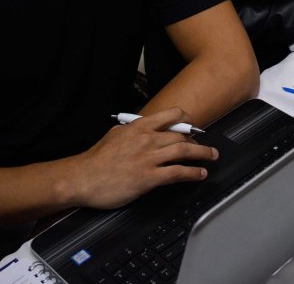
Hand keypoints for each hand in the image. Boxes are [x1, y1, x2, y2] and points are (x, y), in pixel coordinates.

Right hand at [69, 107, 217, 209]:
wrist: (82, 178)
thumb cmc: (95, 159)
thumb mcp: (115, 134)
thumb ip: (133, 130)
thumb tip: (144, 128)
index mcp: (139, 127)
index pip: (171, 115)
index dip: (187, 120)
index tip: (193, 126)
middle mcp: (147, 139)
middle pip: (182, 135)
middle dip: (197, 140)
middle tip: (205, 146)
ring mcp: (149, 158)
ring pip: (184, 151)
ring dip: (202, 153)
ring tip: (212, 156)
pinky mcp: (148, 178)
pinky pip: (177, 173)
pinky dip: (192, 173)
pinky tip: (200, 174)